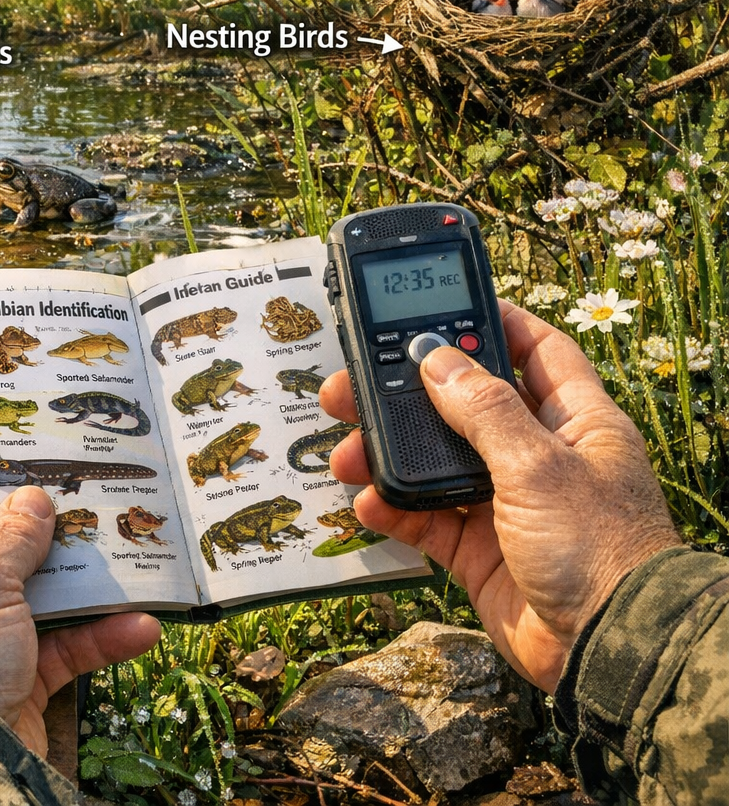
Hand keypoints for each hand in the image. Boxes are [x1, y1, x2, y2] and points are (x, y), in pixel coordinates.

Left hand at [0, 484, 161, 753]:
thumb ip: (10, 538)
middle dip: (46, 536)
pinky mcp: (12, 685)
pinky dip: (97, 639)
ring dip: (83, 586)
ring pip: (36, 602)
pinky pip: (59, 651)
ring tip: (128, 557)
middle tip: (89, 503)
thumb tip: (32, 500)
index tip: (23, 461)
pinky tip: (138, 626)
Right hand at [321, 300, 680, 691]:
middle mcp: (539, 455)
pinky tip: (371, 502)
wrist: (608, 650)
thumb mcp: (539, 465)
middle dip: (408, 392)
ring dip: (387, 453)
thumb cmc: (603, 552)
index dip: (491, 323)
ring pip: (433, 460)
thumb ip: (482, 409)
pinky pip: (424, 518)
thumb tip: (435, 356)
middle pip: (463, 404)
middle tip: (355, 381)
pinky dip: (393, 509)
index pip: (535, 349)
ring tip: (346, 451)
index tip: (440, 304)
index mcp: (575, 420)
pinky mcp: (478, 549)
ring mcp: (506, 503)